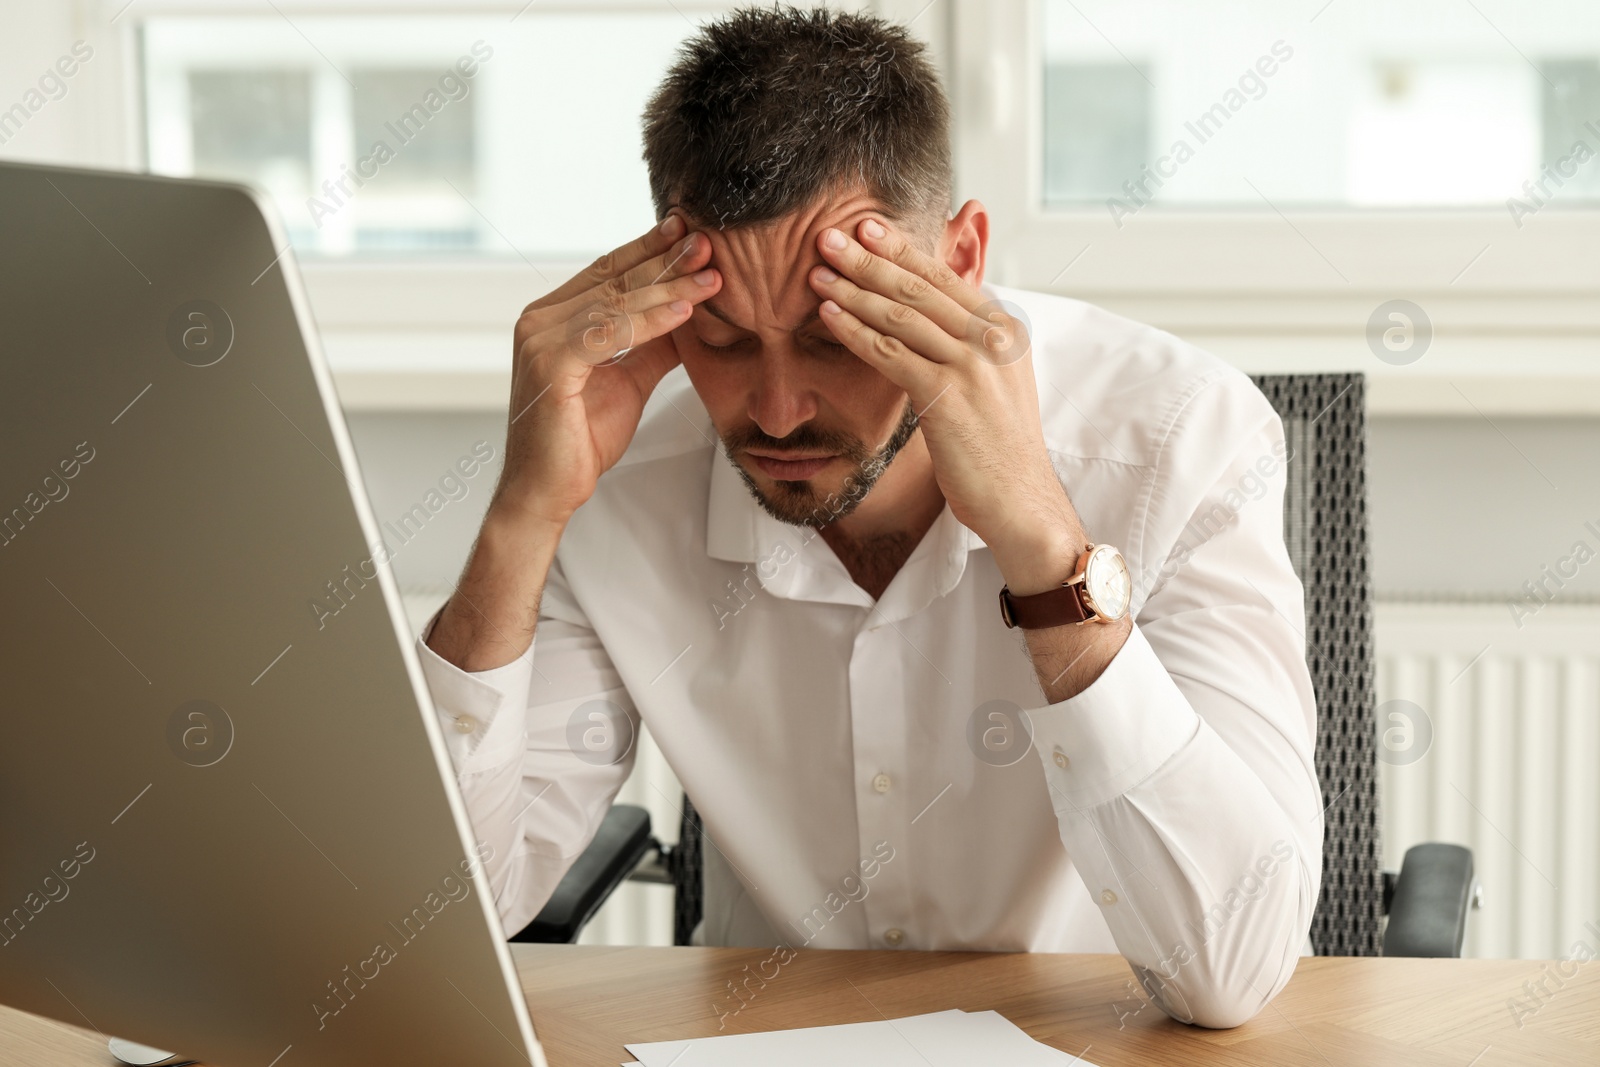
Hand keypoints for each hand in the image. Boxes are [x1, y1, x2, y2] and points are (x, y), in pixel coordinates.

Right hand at [494, 215, 720, 527]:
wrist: (548, 490)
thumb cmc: (580, 440)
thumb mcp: (630, 381)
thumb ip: (653, 345)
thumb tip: (688, 315)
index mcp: (554, 318)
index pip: (608, 273)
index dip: (650, 251)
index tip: (690, 234)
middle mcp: (540, 320)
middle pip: (615, 280)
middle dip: (666, 260)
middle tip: (709, 243)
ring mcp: (540, 339)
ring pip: (616, 303)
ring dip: (668, 287)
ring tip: (710, 276)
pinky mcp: (550, 364)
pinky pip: (610, 333)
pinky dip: (650, 322)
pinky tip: (684, 312)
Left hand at [809, 217, 1078, 590]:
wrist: (1020, 501)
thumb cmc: (999, 449)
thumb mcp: (994, 384)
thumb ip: (968, 345)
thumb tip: (932, 319)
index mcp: (1004, 329)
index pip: (945, 278)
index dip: (903, 249)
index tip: (868, 228)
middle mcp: (992, 339)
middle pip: (920, 288)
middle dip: (870, 258)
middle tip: (829, 236)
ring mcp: (972, 366)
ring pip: (903, 316)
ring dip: (855, 290)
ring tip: (818, 273)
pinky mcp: (948, 396)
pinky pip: (892, 355)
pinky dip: (857, 332)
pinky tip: (829, 317)